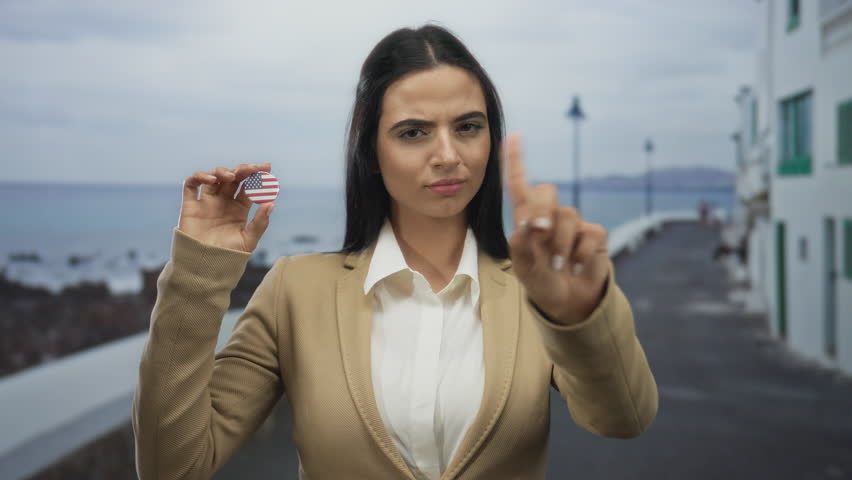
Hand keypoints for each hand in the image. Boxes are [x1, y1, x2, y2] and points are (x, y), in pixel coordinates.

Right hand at [178, 163, 274, 252]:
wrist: (205, 267)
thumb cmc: (229, 256)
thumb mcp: (249, 240)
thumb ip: (260, 222)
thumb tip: (271, 202)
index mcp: (239, 209)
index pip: (249, 187)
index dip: (258, 177)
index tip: (267, 168)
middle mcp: (223, 203)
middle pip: (233, 179)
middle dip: (244, 170)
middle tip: (252, 169)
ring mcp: (207, 202)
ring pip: (214, 177)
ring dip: (223, 171)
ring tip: (232, 176)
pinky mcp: (190, 205)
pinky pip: (192, 185)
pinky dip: (199, 176)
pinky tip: (211, 179)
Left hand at [501, 133, 609, 325]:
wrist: (567, 302)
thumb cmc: (542, 282)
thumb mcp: (525, 269)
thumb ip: (522, 248)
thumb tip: (529, 224)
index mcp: (526, 220)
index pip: (519, 186)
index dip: (516, 161)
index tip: (514, 136)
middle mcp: (550, 217)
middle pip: (546, 191)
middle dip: (542, 210)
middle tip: (539, 234)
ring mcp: (573, 224)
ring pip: (568, 215)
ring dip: (560, 244)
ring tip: (558, 266)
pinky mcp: (594, 235)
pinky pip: (588, 233)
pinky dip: (580, 254)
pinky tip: (575, 268)